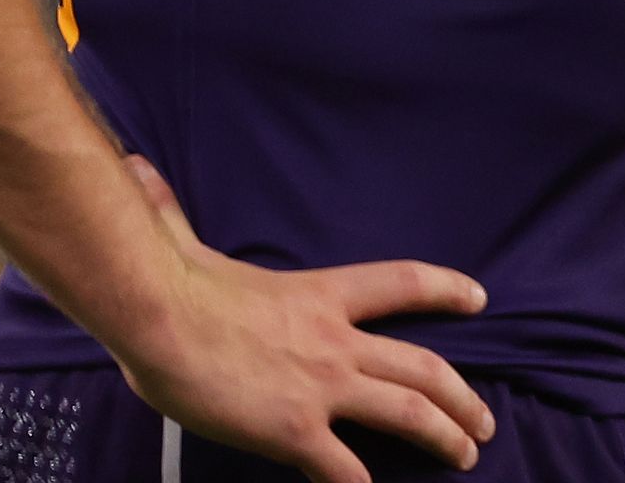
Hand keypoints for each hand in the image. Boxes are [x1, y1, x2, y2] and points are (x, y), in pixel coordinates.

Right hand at [106, 157, 495, 482]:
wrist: (158, 317)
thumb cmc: (171, 283)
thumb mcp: (191, 245)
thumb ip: (180, 218)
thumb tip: (140, 170)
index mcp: (323, 295)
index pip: (404, 283)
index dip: (446, 290)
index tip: (479, 299)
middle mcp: (336, 341)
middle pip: (424, 366)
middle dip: (463, 398)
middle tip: (484, 422)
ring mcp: (321, 386)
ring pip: (408, 413)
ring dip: (444, 436)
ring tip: (466, 456)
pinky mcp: (294, 430)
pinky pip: (343, 468)